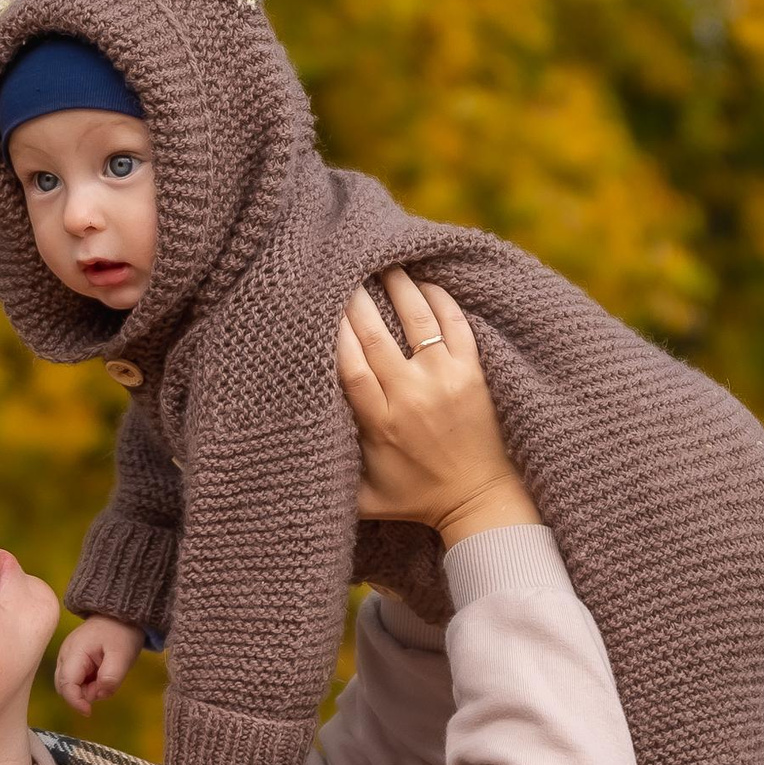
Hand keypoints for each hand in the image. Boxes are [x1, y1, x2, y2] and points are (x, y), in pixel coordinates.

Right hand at [55, 614, 144, 713]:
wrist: (121, 614)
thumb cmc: (121, 633)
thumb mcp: (122, 656)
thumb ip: (111, 677)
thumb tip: (99, 695)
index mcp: (74, 652)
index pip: (66, 684)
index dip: (75, 702)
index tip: (89, 711)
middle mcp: (65, 655)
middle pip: (63, 687)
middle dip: (82, 695)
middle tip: (104, 687)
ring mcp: (67, 657)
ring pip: (69, 684)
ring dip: (86, 689)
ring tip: (105, 676)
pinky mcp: (73, 659)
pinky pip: (75, 678)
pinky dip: (88, 683)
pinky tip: (101, 673)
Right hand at [337, 268, 538, 546]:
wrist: (479, 500)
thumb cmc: (415, 498)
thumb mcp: (363, 497)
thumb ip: (328, 473)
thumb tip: (283, 455)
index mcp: (382, 424)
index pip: (351, 368)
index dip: (334, 334)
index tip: (318, 306)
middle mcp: (413, 397)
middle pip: (378, 337)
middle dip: (357, 301)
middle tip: (342, 270)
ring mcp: (446, 381)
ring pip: (418, 320)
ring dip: (398, 287)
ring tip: (383, 263)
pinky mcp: (474, 373)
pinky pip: (456, 324)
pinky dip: (440, 298)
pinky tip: (424, 281)